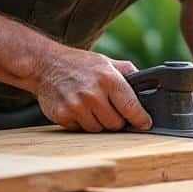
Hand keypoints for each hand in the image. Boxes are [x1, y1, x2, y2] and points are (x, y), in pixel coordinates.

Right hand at [32, 46, 152, 132]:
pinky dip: (82, 123)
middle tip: (110, 110)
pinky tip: (78, 109)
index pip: (132, 107)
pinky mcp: (63, 115)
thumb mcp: (107, 62)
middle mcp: (93, 93)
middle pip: (116, 124)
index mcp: (109, 79)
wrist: (45, 64)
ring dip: (99, 123)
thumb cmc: (79, 64)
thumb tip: (147, 85)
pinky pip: (80, 130)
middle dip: (116, 120)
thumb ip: (128, 73)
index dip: (141, 119)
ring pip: (98, 130)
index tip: (145, 124)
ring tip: (92, 107)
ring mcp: (76, 106)